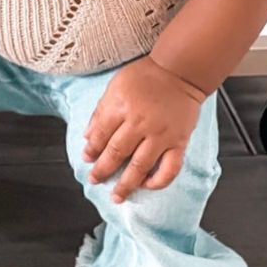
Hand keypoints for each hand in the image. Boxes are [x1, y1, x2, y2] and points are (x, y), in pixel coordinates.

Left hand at [81, 55, 206, 201]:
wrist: (179, 71)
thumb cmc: (145, 76)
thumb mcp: (115, 86)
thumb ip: (101, 112)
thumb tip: (87, 136)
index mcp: (121, 107)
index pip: (101, 135)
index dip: (92, 150)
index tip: (87, 159)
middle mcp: (140, 123)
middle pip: (117, 153)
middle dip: (103, 170)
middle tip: (94, 180)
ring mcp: (161, 134)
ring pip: (140, 166)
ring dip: (126, 184)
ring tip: (117, 196)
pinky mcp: (179, 142)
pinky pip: (170, 168)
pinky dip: (159, 181)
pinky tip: (147, 186)